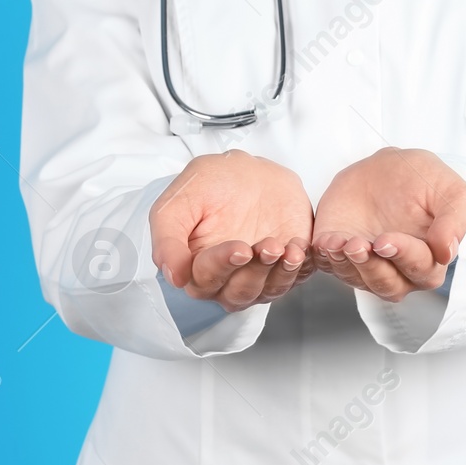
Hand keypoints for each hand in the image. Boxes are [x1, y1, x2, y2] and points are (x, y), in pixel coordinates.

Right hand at [149, 150, 314, 312]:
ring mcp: (260, 275)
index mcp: (196, 268)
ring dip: (276, 273)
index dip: (221, 266)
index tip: (238, 248)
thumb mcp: (178, 202)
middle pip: (238, 294)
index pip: (205, 281)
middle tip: (263, 246)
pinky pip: (294, 279)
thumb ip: (167, 239)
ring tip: (281, 246)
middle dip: (253, 272)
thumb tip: (174, 277)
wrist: (248, 170)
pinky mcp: (287, 266)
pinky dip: (298, 268)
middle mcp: (228, 279)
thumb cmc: (209, 186)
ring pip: (267, 291)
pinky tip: (297, 250)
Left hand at [311, 147, 465, 301]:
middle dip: (374, 267)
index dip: (405, 257)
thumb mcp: (450, 190)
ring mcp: (366, 265)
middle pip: (388, 286)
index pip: (421, 271)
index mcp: (430, 260)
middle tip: (365, 244)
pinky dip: (327, 257)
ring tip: (342, 243)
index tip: (388, 240)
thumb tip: (448, 252)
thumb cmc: (423, 180)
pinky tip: (327, 242)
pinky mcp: (339, 254)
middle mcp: (398, 271)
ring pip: (358, 280)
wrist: (384, 167)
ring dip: (349, 264)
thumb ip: (456, 219)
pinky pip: (331, 266)